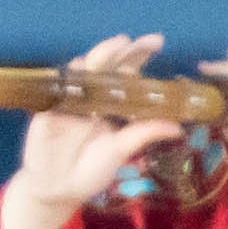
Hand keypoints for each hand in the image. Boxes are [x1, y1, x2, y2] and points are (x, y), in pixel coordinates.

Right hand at [0, 31, 183, 228]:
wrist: (58, 188)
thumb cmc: (90, 170)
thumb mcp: (120, 151)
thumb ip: (143, 134)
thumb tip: (178, 125)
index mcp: (111, 105)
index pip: (127, 76)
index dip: (139, 58)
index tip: (157, 42)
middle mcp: (91, 97)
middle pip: (107, 67)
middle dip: (123, 50)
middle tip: (145, 40)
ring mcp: (69, 101)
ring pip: (84, 72)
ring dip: (100, 56)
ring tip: (118, 45)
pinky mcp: (49, 109)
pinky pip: (59, 89)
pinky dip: (69, 78)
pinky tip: (80, 67)